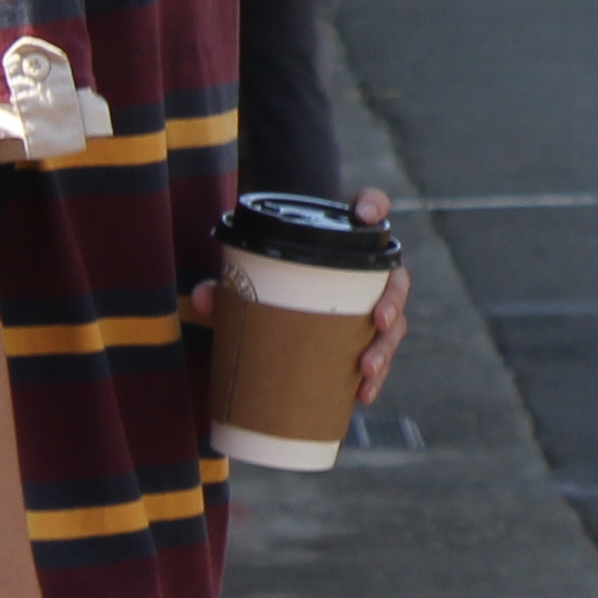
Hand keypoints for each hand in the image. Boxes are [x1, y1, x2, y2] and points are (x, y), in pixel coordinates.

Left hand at [177, 188, 407, 401]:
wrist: (280, 302)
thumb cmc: (272, 279)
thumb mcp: (247, 280)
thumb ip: (225, 286)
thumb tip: (202, 297)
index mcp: (345, 241)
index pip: (372, 206)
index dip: (373, 203)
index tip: (364, 215)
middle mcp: (369, 272)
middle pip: (396, 279)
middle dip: (392, 301)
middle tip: (377, 321)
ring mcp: (372, 308)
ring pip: (394, 324)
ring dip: (385, 347)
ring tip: (367, 369)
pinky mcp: (366, 341)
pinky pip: (380, 357)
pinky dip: (374, 378)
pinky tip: (362, 394)